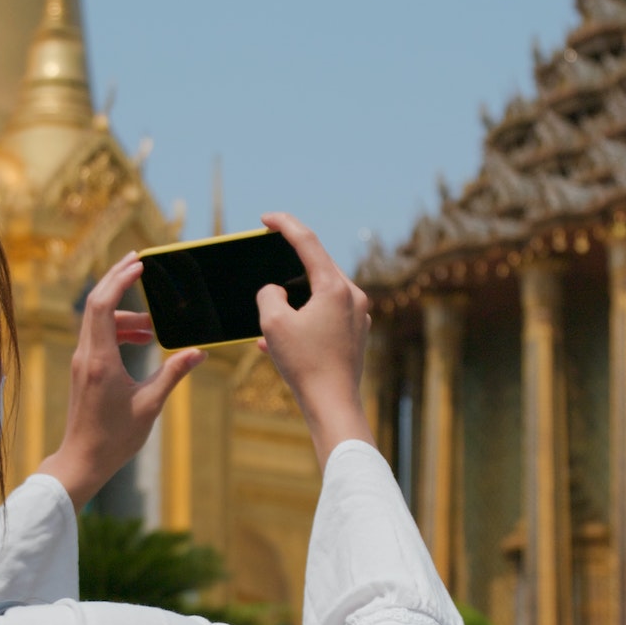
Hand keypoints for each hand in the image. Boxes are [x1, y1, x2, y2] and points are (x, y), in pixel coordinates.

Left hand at [40, 251, 203, 506]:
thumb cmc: (115, 437)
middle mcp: (85, 355)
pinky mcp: (82, 369)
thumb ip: (173, 374)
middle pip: (95, 303)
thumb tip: (197, 353)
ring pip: (97, 320)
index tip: (139, 265)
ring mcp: (81, 361)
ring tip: (152, 327)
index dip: (120, 280)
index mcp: (100, 360)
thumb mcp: (150, 404)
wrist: (83, 459)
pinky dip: (118, 329)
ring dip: (124, 313)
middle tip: (139, 263)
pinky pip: (98, 336)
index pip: (103, 305)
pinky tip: (140, 341)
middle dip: (116, 279)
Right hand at [253, 213, 374, 467]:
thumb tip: (276, 290)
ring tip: (270, 318)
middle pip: (316, 267)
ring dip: (293, 300)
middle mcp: (353, 296)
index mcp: (335, 287)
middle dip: (288, 267)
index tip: (267, 218)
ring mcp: (358, 316)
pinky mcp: (356, 334)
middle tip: (268, 261)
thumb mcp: (273, 324)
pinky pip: (325, 316)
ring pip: (319, 294)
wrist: (333, 406)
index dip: (284, 224)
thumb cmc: (304, 365)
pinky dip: (303, 320)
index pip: (308, 242)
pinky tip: (281, 342)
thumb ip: (268, 295)